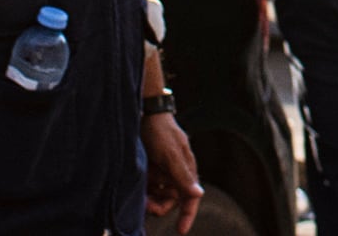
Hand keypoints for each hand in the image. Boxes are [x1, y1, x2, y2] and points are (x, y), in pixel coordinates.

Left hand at [143, 112, 203, 232]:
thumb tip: (199, 194)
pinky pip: (148, 187)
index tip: (181, 231)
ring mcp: (162, 171)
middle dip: (159, 205)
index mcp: (186, 170)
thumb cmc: (160, 132)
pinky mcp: (150, 169)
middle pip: (171, 200)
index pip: (191, 198)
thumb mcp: (171, 155)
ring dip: (150, 197)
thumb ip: (183, 176)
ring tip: (141, 190)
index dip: (187, 215)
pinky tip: (138, 183)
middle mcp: (176, 173)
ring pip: (158, 195)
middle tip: (146, 205)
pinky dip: (143, 189)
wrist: (143, 113)